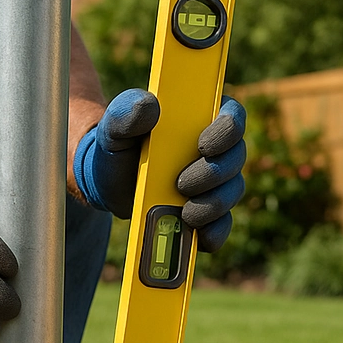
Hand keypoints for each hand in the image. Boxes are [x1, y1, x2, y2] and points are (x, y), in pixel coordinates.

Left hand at [74, 89, 246, 252]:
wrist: (107, 182)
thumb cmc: (117, 146)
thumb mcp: (114, 127)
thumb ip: (125, 113)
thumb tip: (148, 106)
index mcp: (201, 118)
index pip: (232, 116)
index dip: (227, 130)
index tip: (204, 145)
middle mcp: (216, 150)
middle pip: (235, 158)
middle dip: (213, 174)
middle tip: (182, 184)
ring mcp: (214, 182)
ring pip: (232, 192)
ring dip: (213, 205)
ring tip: (186, 213)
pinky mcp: (206, 211)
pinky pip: (222, 224)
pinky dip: (214, 232)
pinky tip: (200, 236)